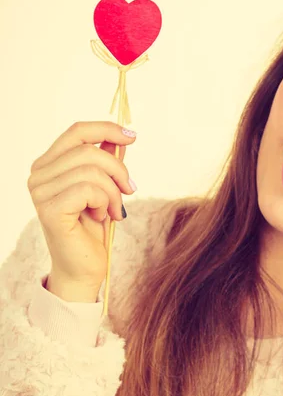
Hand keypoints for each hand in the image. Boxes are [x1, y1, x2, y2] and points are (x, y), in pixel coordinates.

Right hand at [27, 121, 136, 297]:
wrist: (85, 267)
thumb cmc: (93, 227)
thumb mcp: (104, 186)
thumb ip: (107, 160)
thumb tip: (121, 136)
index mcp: (49, 164)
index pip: (77, 132)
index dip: (106, 128)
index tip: (132, 136)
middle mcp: (38, 175)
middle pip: (88, 150)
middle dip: (118, 169)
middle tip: (130, 190)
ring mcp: (40, 192)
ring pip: (91, 171)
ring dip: (114, 192)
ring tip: (116, 210)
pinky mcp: (50, 209)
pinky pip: (89, 190)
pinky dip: (105, 202)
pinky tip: (103, 217)